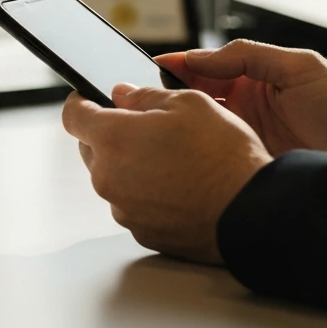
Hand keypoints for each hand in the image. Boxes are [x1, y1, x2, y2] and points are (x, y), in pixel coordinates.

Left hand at [62, 85, 271, 263]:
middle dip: (110, 134)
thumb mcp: (188, 102)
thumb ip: (144, 96)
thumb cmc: (224, 157)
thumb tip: (122, 94)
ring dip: (130, 165)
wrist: (253, 212)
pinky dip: (146, 192)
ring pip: (113, 177)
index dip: (82, 102)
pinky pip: (133, 204)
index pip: (73, 116)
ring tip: (171, 158)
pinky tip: (177, 185)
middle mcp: (109, 178)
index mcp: (112, 139)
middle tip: (147, 128)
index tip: (90, 98)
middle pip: (91, 148)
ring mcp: (124, 209)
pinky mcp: (142, 233)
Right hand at [156, 40, 326, 164]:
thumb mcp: (300, 68)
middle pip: (192, 98)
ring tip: (152, 122)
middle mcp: (242, 107)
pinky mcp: (247, 164)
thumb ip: (250, 55)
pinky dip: (194, 152)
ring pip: (197, 127)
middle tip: (140, 98)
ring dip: (176, 123)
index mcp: (252, 78)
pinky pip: (213, 156)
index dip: (176, 65)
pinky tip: (178, 151)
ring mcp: (243, 136)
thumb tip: (201, 56)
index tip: (150, 67)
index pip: (203, 67)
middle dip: (165, 96)